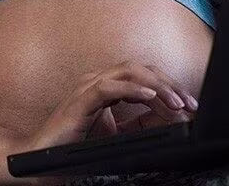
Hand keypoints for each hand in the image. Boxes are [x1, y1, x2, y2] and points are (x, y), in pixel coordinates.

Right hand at [13, 60, 199, 154]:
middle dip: (169, 84)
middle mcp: (98, 81)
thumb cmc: (72, 147)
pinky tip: (152, 96)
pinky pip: (110, 87)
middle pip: (142, 69)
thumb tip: (167, 122)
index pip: (143, 76)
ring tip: (177, 101)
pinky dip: (134, 89)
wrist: (39, 160)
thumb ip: (136, 126)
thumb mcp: (113, 135)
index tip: (188, 104)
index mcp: (105, 86)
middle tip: (190, 103)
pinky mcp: (81, 100)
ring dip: (158, 86)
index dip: (168, 86)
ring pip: (130, 73)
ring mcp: (88, 87)